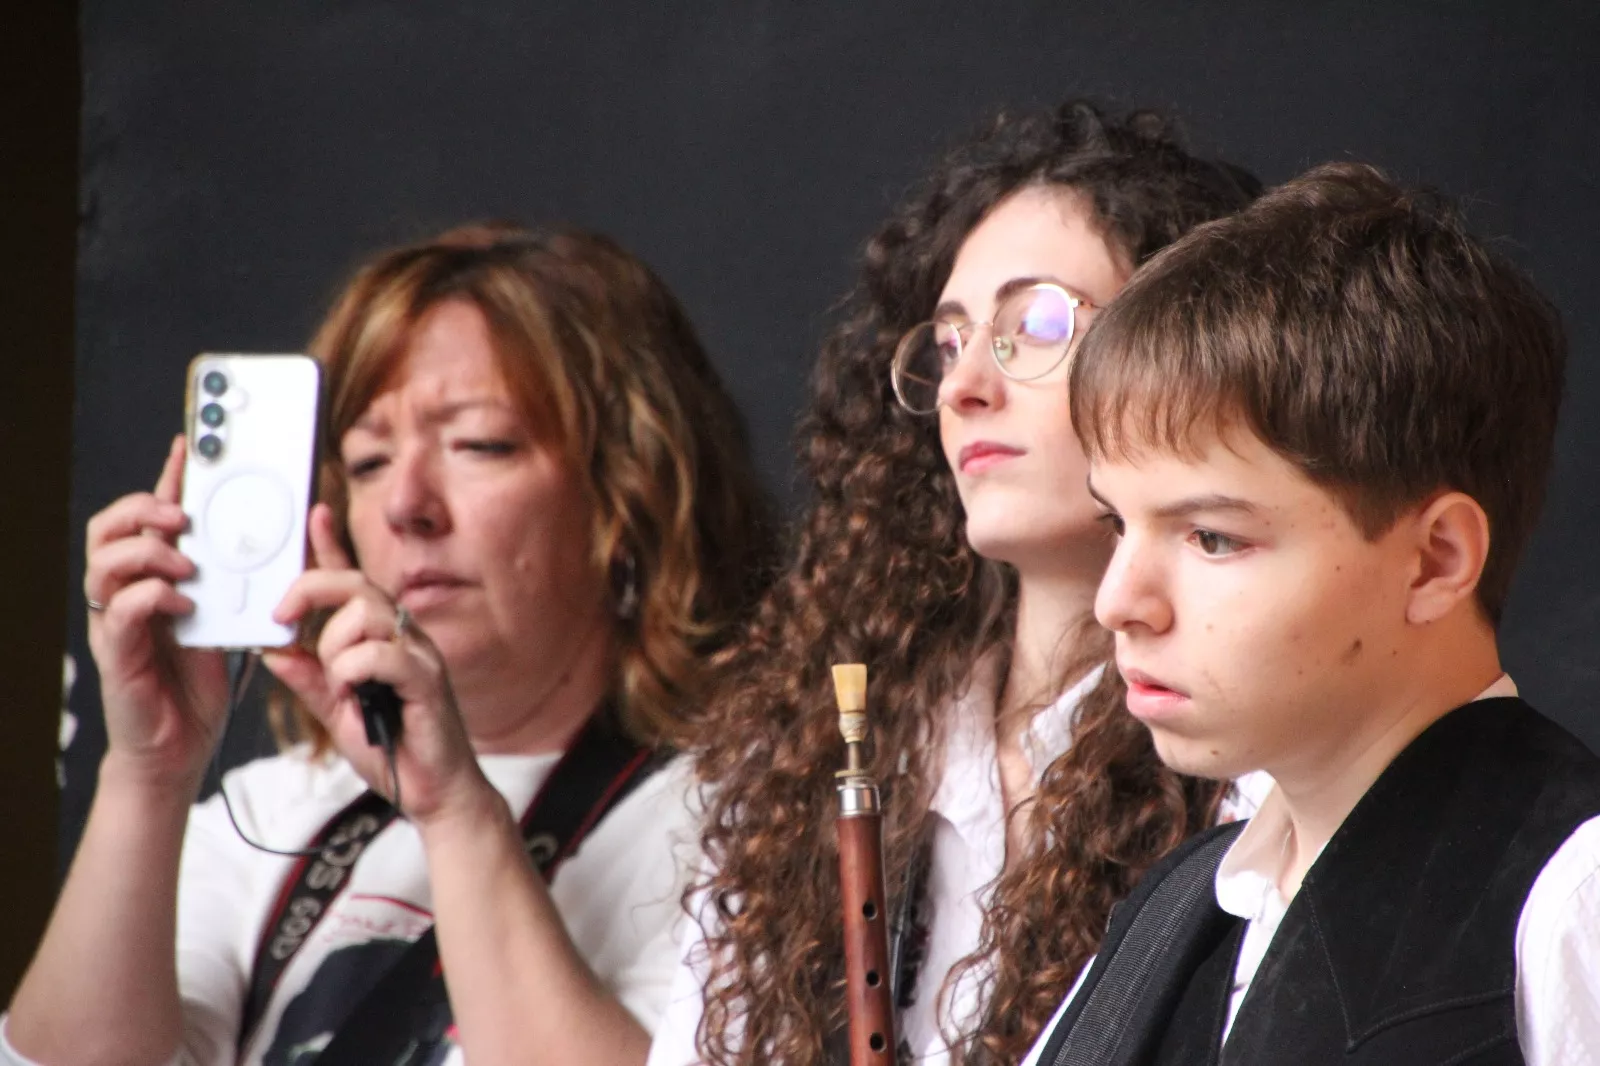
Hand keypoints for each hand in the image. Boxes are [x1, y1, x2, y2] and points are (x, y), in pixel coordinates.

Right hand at [84, 435, 227, 791]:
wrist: (179, 750)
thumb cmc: (200, 684)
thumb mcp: (227, 620)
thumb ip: (236, 583)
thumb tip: (275, 542)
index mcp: (151, 579)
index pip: (146, 516)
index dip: (165, 477)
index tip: (192, 446)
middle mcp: (123, 594)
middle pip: (108, 527)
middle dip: (145, 509)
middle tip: (184, 517)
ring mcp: (113, 623)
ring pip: (104, 562)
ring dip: (148, 551)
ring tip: (187, 563)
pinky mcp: (116, 656)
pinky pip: (119, 610)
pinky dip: (152, 597)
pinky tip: (182, 603)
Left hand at [263, 505, 492, 822]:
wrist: (434, 793)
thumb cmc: (394, 751)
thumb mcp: (336, 712)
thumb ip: (309, 681)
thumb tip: (274, 652)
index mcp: (381, 639)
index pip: (352, 582)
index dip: (331, 546)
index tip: (314, 514)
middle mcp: (404, 637)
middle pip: (355, 585)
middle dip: (309, 591)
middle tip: (281, 619)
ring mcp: (419, 655)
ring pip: (365, 614)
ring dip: (335, 647)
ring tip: (339, 684)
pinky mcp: (427, 680)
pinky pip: (381, 653)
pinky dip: (355, 670)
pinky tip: (355, 695)